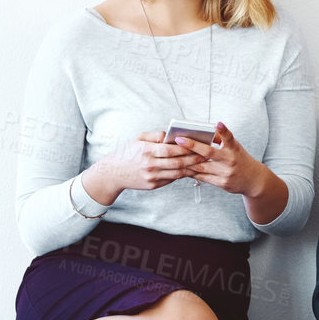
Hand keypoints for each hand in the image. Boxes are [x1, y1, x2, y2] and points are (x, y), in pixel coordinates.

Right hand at [82, 131, 201, 201]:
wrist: (112, 174)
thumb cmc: (126, 153)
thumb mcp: (137, 139)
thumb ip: (154, 135)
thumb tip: (170, 134)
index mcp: (146, 151)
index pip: (171, 149)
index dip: (186, 147)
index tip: (197, 144)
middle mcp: (150, 165)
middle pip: (178, 162)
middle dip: (194, 158)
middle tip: (206, 154)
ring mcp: (152, 177)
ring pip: (178, 173)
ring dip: (192, 168)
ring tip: (202, 162)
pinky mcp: (153, 185)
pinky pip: (172, 179)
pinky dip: (183, 174)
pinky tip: (191, 169)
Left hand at [177, 122, 270, 196]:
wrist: (253, 180)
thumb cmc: (240, 160)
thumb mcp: (235, 147)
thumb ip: (221, 139)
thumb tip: (206, 131)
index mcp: (234, 149)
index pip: (229, 137)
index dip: (224, 130)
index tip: (217, 123)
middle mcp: (230, 160)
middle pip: (209, 153)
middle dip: (193, 146)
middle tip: (179, 140)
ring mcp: (226, 173)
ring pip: (201, 166)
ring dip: (187, 160)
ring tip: (175, 154)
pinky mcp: (222, 183)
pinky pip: (202, 177)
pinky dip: (192, 172)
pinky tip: (183, 167)